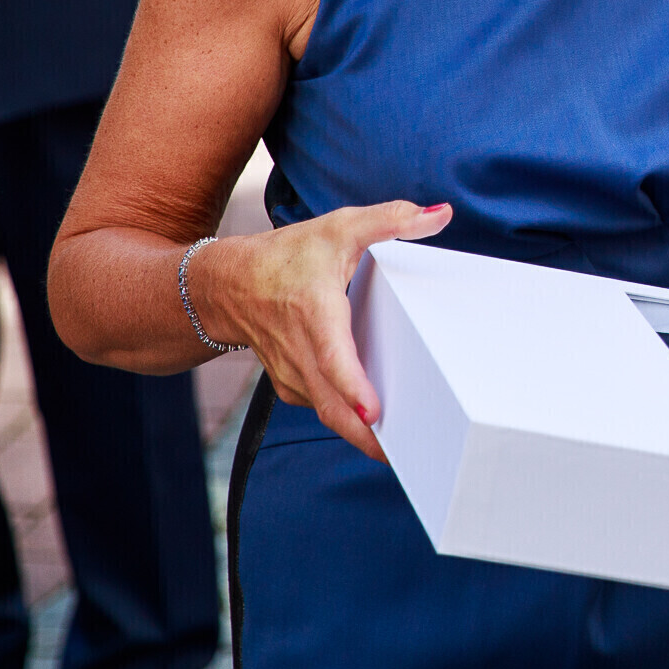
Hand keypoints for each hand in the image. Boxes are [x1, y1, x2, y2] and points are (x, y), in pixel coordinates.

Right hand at [193, 199, 454, 460]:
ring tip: (407, 451)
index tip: (373, 412)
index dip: (352, 385)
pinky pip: (326, 409)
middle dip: (367, 436)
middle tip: (409, 454)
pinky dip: (350, 423)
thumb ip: (391, 220)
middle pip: (334, 405)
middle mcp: (301, 352)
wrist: (227, 286)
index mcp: (315, 312)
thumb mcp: (339, 227)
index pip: (332, 356)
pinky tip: (382, 431)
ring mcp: (294, 375)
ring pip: (329, 413)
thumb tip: (441, 214)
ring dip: (362, 436)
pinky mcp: (296, 386)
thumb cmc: (288, 256)